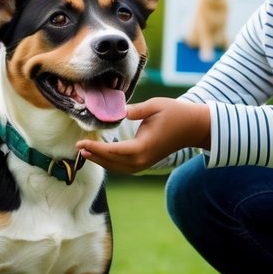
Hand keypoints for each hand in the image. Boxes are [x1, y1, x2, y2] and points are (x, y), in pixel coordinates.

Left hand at [77, 98, 208, 173]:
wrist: (194, 127)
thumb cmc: (176, 113)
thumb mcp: (155, 106)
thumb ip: (134, 110)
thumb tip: (117, 112)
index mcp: (143, 146)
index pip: (113, 151)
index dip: (96, 147)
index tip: (81, 142)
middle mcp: (142, 159)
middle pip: (112, 162)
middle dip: (95, 155)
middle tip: (78, 147)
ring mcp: (145, 163)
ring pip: (118, 168)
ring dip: (101, 161)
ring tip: (86, 152)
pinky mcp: (146, 162)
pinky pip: (124, 167)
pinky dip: (111, 163)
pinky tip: (102, 156)